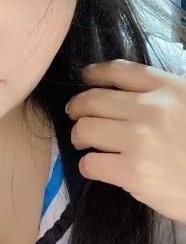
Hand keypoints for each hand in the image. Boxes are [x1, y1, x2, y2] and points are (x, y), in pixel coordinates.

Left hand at [65, 59, 185, 223]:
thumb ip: (164, 96)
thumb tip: (127, 97)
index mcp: (168, 88)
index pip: (119, 71)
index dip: (94, 73)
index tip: (84, 77)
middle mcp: (150, 108)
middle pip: (92, 100)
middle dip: (76, 107)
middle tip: (75, 116)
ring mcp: (139, 140)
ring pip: (85, 129)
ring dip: (79, 137)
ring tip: (84, 143)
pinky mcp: (132, 172)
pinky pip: (91, 163)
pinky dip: (88, 165)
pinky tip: (97, 166)